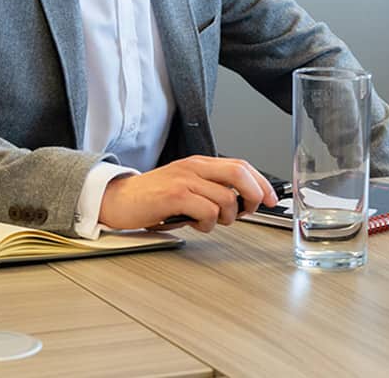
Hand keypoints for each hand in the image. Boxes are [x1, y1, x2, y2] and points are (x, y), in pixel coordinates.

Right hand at [98, 155, 278, 233]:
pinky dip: (207, 223)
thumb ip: (211, 189)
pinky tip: (195, 224)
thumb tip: (243, 203)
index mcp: (200, 163)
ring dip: (226, 218)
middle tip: (250, 211)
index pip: (241, 165)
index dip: (260, 182)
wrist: (117, 199)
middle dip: (253, 195)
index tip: (270, 199)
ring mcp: (184, 180)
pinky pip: (207, 211)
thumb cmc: (153, 197)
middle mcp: (194, 167)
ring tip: (211, 222)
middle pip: (239, 174)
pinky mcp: (174, 195)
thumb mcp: (186, 186)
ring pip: (226, 198)